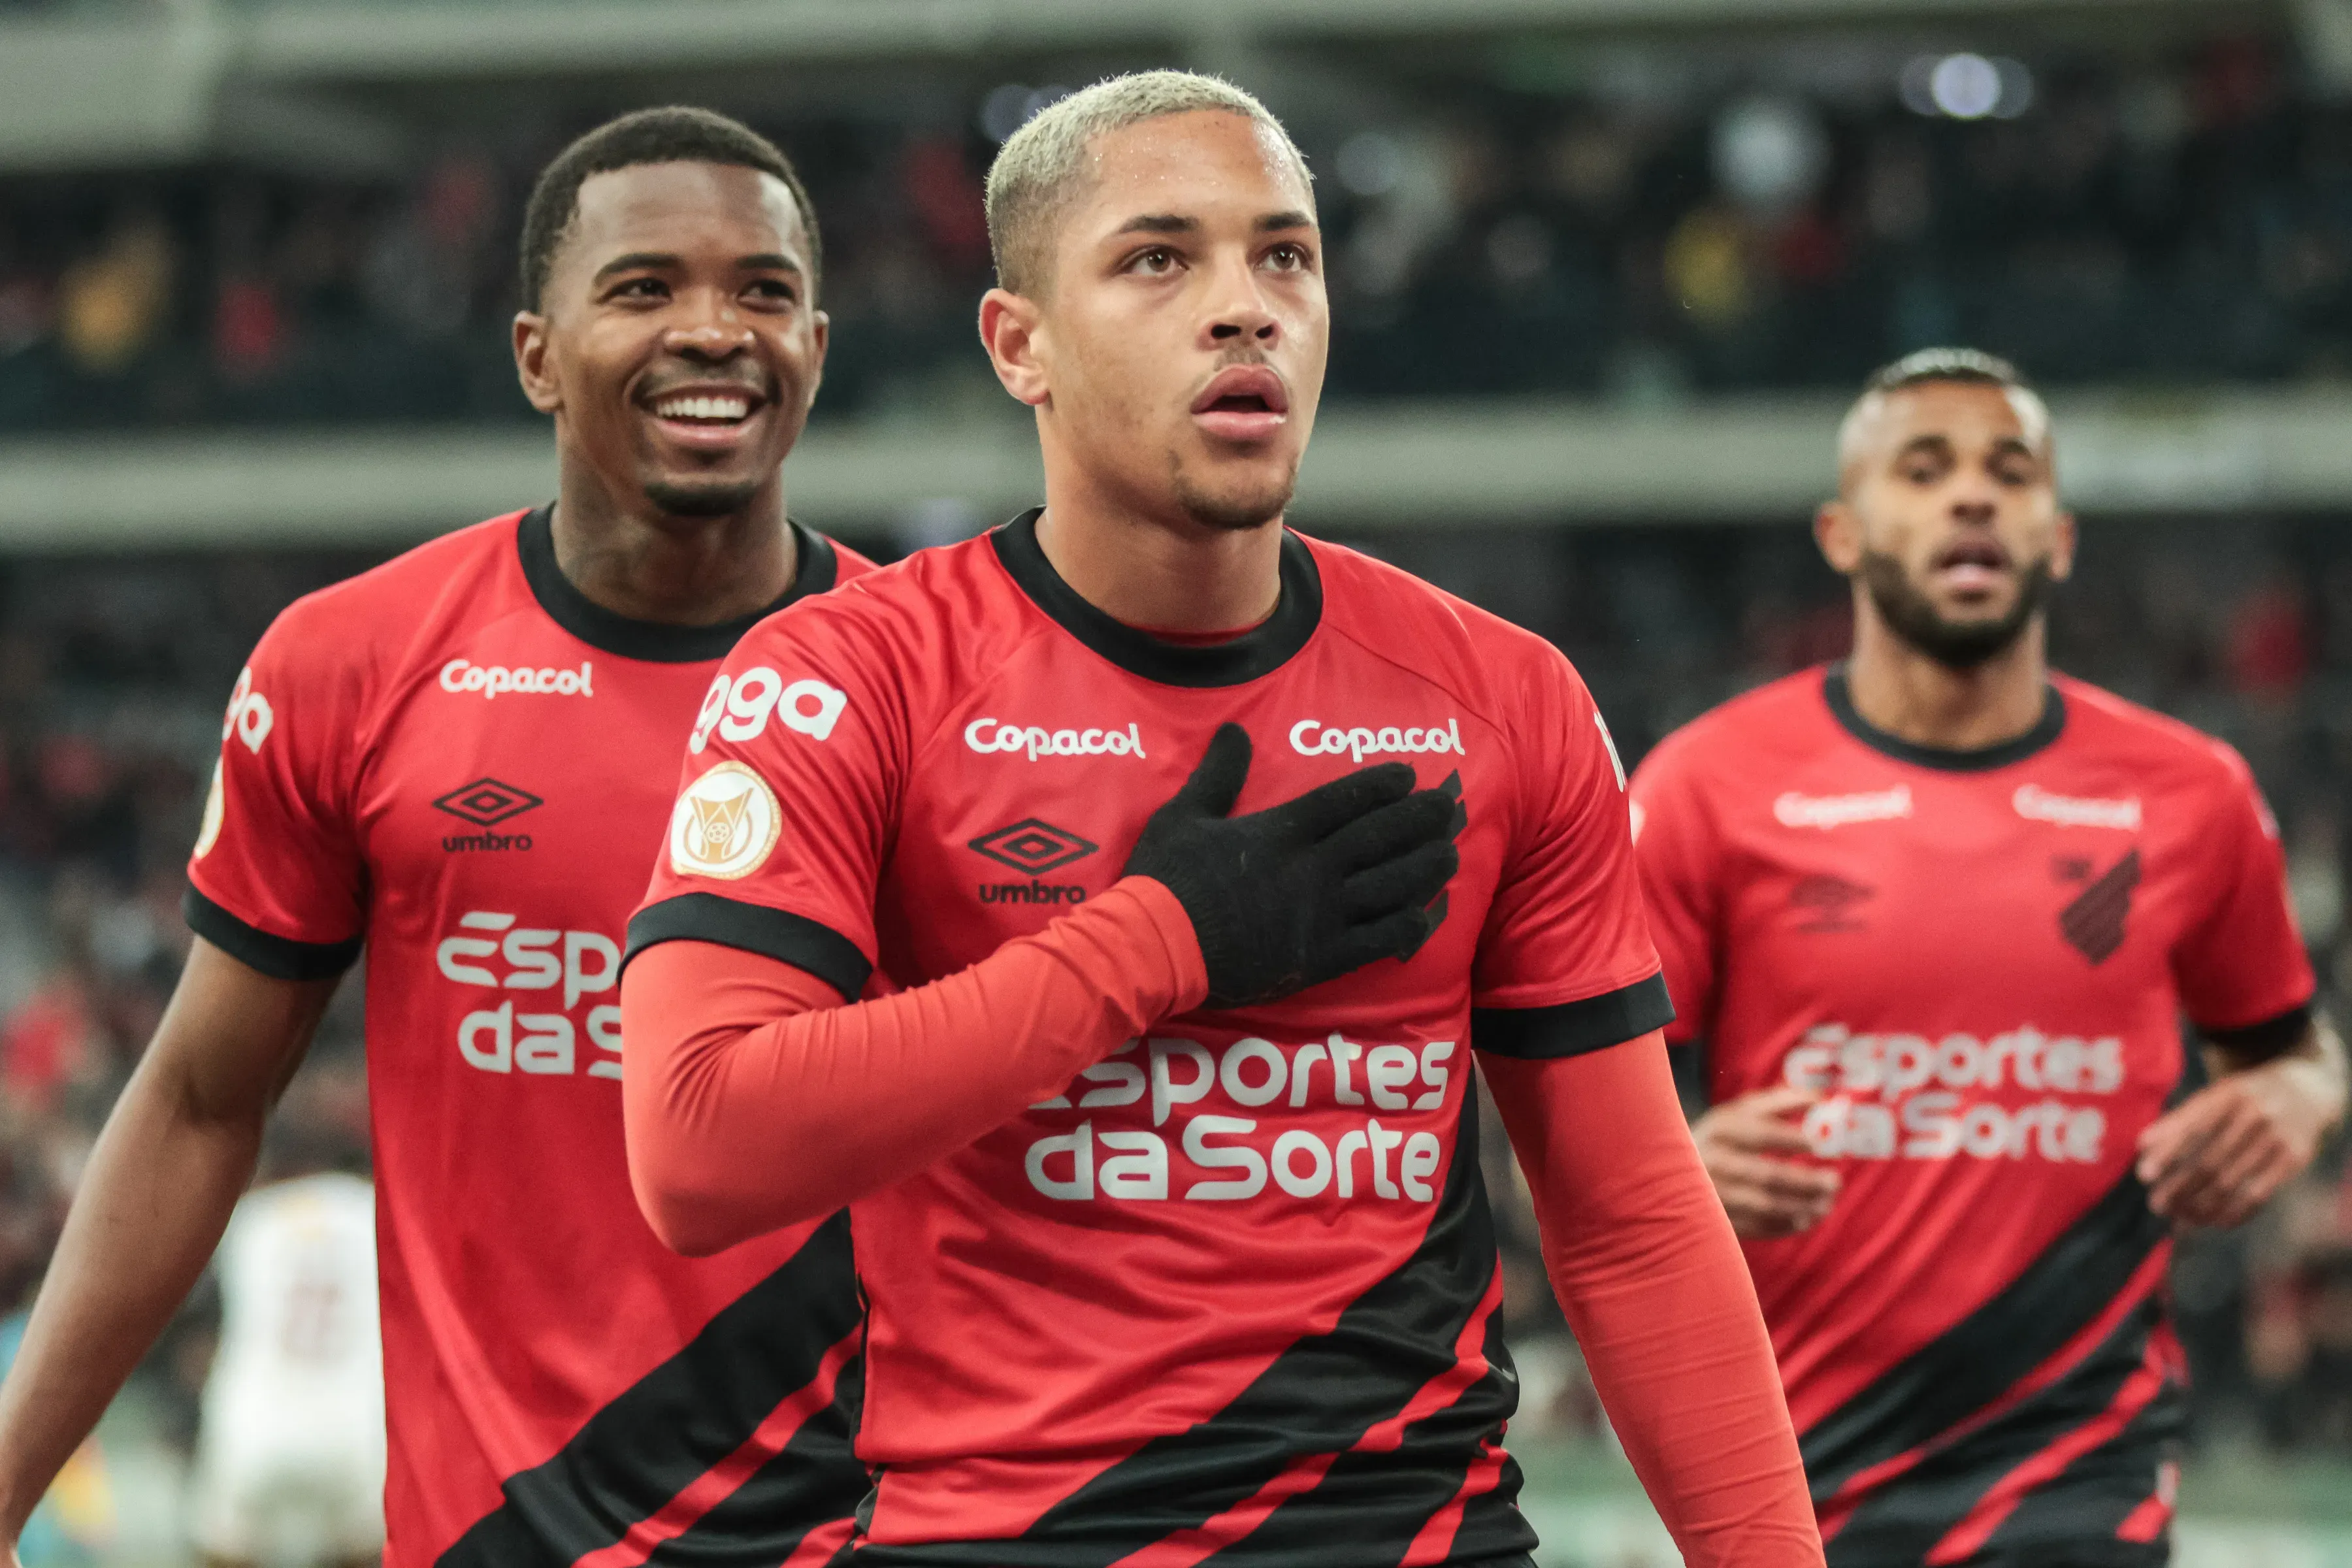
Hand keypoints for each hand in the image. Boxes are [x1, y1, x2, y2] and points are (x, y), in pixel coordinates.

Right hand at [1123, 723, 1461, 1007]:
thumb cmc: (1164, 880)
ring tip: (1449, 854)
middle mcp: (1311, 868)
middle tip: (1448, 808)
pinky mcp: (1320, 958)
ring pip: (1390, 886)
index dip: (1381, 786)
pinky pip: (1376, 941)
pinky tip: (1425, 917)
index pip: (1344, 799)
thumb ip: (1217, 774)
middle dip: (1419, 820)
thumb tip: (1234, 730)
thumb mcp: (1183, 814)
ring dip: (1424, 868)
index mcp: (1281, 831)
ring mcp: (1320, 915)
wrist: (1155, 948)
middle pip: (1380, 838)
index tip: (1407, 776)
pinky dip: (1405, 928)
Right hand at [1691, 1087, 1840, 1238]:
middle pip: (1766, 1175)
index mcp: (1719, 1129)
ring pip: (1764, 1206)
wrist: (1672, 1170)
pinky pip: (1757, 1228)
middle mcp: (1711, 1161)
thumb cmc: (1722, 1137)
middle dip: (1806, 1181)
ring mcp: (1711, 1195)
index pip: (1760, 1133)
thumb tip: (1821, 1098)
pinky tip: (1805, 1219)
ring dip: (1802, 1207)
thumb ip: (1780, 1102)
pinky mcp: (1716, 1220)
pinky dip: (1785, 1226)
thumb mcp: (1741, 1112)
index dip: (1791, 1139)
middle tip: (1835, 1182)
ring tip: (1827, 1204)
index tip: (1819, 1145)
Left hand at [2137, 1060, 2335, 1227]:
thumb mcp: (2215, 1096)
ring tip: (2179, 1219)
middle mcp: (2254, 1114)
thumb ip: (2180, 1119)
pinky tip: (2214, 1222)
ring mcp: (2277, 1137)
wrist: (2306, 1090)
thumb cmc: (2244, 1098)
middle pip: (2209, 1161)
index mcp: (2228, 1094)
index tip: (2143, 1176)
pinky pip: (2260, 1194)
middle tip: (2156, 1205)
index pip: (2191, 1128)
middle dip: (2179, 1187)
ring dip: (2201, 1206)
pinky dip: (2234, 1211)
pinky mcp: (2294, 1159)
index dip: (2166, 1153)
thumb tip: (2142, 1145)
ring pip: (2231, 1182)